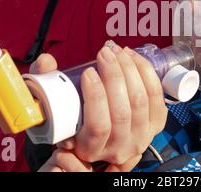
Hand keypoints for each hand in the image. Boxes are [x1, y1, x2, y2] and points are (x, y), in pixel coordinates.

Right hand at [29, 44, 167, 167]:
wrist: (104, 132)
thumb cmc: (77, 118)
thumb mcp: (56, 109)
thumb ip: (44, 84)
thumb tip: (45, 61)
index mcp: (91, 149)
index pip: (98, 126)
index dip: (96, 96)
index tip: (88, 71)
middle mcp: (119, 148)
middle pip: (122, 111)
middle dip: (115, 75)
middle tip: (105, 52)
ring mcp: (141, 137)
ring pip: (140, 101)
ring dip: (130, 69)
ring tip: (118, 51)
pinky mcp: (156, 123)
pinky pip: (156, 96)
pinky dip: (146, 72)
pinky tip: (133, 58)